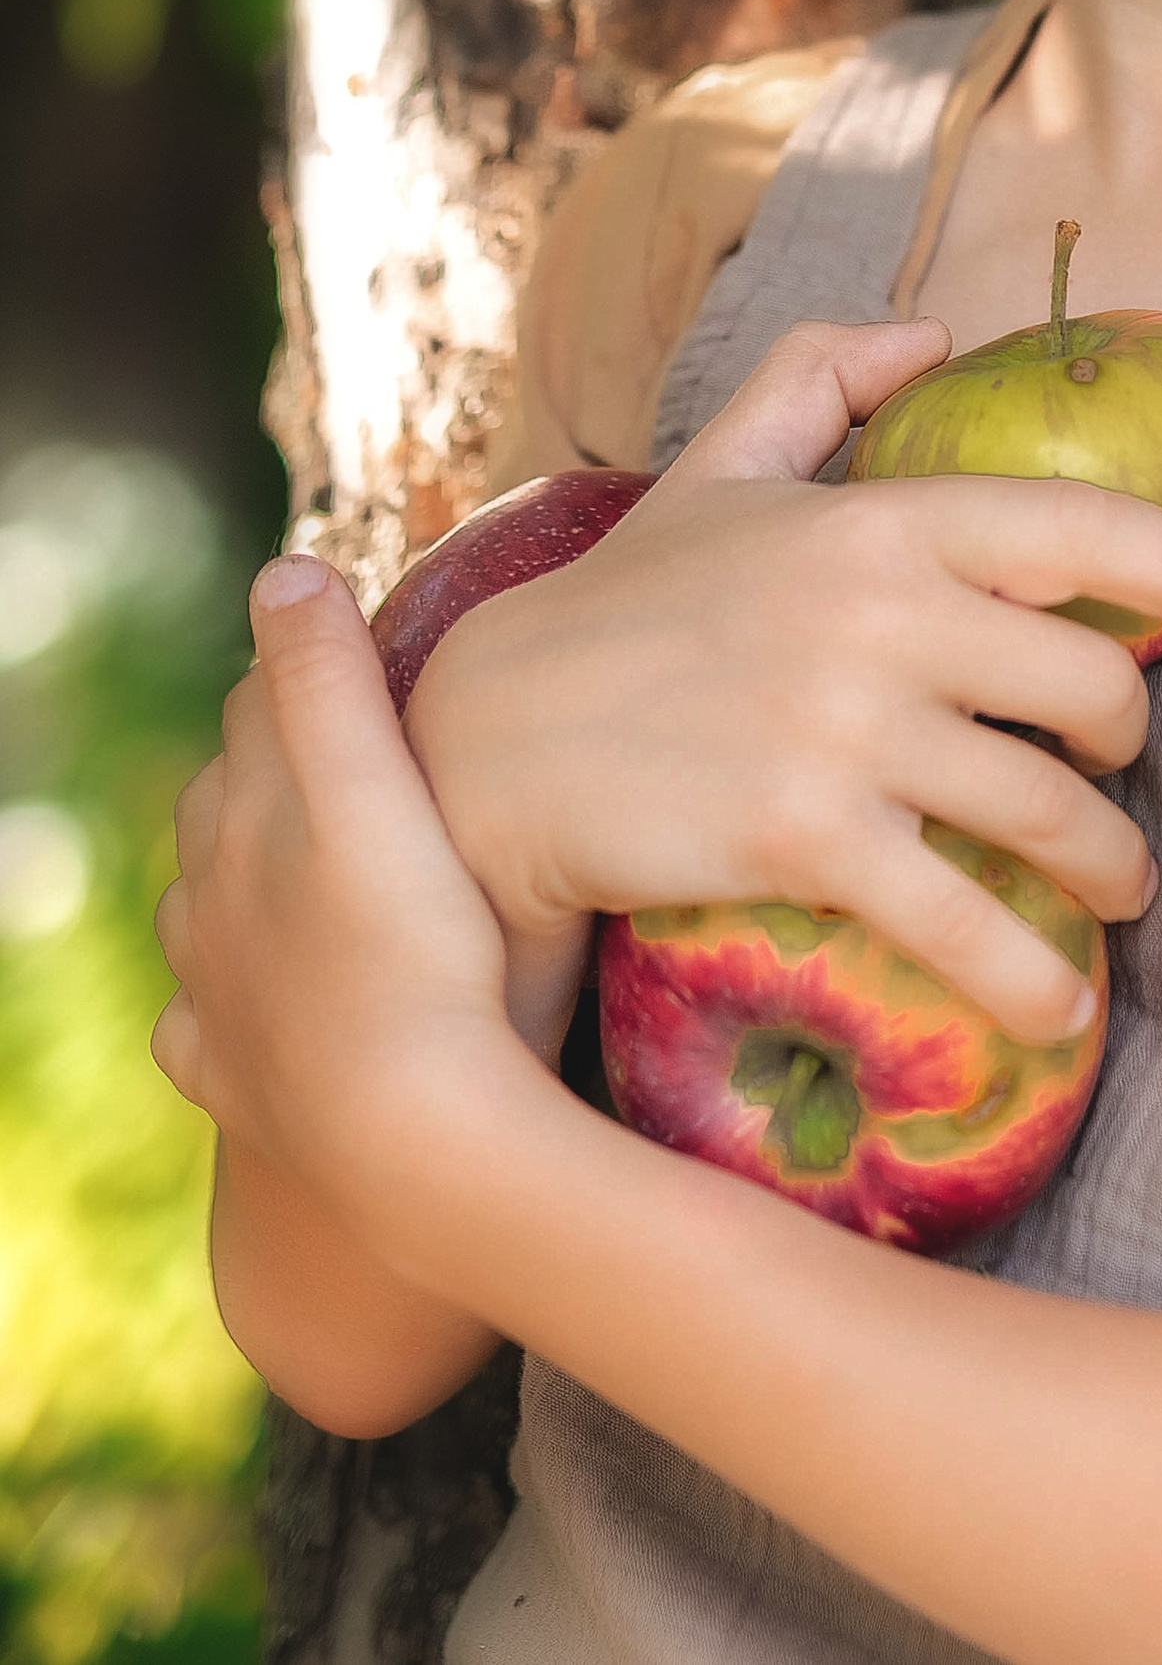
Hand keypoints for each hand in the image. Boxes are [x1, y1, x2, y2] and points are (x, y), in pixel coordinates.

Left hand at [154, 559, 521, 1258]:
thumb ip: (326, 675)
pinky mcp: (231, 1078)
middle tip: (362, 764)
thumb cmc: (421, 944)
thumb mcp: (382, 786)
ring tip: (316, 874)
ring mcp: (215, 993)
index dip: (315, 676)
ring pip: (206, 909)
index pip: (260, 704)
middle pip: (225, 800)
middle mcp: (209, 895)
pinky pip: (206, 1028)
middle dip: (274, 770)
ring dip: (244, 881)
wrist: (409, 1129)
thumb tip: (280, 568)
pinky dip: (230, 1002)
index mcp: (245, 812)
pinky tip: (271, 1004)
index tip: (375, 669)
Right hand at [403, 320, 1161, 1044]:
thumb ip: (817, 376)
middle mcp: (883, 616)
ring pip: (1049, 811)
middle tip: (1119, 768)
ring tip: (1119, 890)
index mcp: (881, 520)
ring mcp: (847, 731)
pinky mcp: (805, 839)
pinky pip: (962, 918)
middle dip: (1132, 741)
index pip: (1080, 525)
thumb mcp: (717, 463)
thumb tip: (928, 338)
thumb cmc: (623, 603)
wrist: (494, 739)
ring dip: (1112, 867)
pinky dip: (1031, 977)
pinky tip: (1062, 1011)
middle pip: (1091, 686)